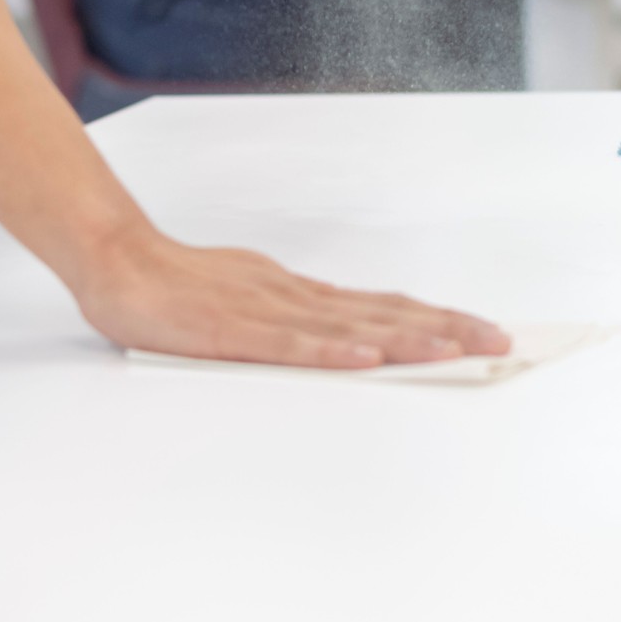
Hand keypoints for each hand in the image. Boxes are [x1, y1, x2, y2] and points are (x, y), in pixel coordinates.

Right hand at [74, 226, 509, 367]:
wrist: (117, 261)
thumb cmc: (177, 287)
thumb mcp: (249, 298)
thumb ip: (294, 321)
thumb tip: (345, 342)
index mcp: (300, 295)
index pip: (383, 307)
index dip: (438, 318)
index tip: (487, 331)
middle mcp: (295, 298)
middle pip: (383, 314)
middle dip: (447, 329)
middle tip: (503, 342)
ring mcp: (265, 311)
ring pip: (347, 329)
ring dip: (406, 340)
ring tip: (457, 351)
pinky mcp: (231, 331)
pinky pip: (289, 345)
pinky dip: (331, 354)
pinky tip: (366, 360)